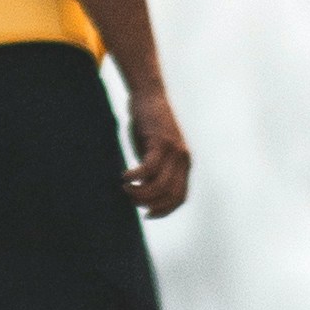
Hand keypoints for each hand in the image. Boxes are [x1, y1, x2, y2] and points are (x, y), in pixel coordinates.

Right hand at [125, 87, 191, 218]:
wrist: (149, 95)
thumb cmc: (148, 127)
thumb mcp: (155, 153)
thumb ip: (156, 172)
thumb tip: (144, 195)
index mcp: (184, 164)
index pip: (179, 198)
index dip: (163, 210)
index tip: (146, 214)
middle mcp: (183, 159)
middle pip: (170, 195)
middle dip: (149, 203)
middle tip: (130, 199)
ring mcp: (174, 150)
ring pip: (159, 185)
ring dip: (140, 192)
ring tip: (125, 188)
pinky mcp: (161, 141)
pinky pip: (149, 168)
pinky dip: (135, 176)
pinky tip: (124, 175)